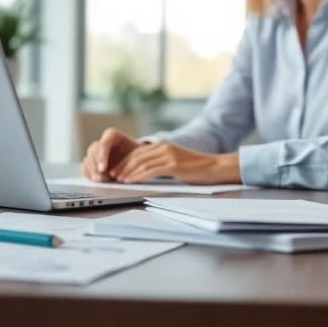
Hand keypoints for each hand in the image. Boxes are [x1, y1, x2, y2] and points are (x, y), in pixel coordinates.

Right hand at [81, 128, 139, 181]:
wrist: (135, 158)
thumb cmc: (137, 154)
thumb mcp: (138, 151)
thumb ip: (132, 156)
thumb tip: (128, 167)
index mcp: (112, 134)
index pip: (104, 143)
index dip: (102, 156)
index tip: (103, 169)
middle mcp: (102, 141)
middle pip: (94, 151)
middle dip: (95, 166)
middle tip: (100, 178)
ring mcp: (96, 151)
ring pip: (88, 158)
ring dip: (92, 170)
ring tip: (99, 180)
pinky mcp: (93, 161)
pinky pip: (85, 166)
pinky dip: (89, 173)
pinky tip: (95, 180)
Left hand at [110, 142, 240, 184]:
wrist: (216, 168)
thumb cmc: (197, 169)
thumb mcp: (175, 163)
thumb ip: (161, 163)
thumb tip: (145, 172)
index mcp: (163, 146)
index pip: (138, 152)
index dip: (124, 161)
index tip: (115, 170)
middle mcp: (164, 147)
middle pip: (136, 156)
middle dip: (122, 166)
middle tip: (111, 176)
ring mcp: (169, 155)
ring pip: (141, 162)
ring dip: (127, 172)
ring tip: (118, 179)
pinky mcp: (174, 165)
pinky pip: (151, 170)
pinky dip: (138, 175)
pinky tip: (131, 180)